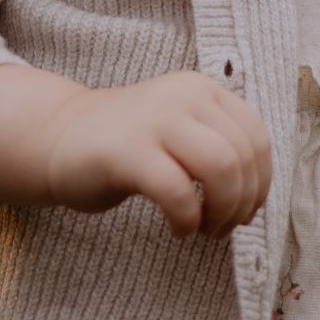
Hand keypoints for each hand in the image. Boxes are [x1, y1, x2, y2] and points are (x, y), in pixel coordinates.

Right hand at [0, 62, 271, 238]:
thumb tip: (256, 196)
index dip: (261, 183)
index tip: (246, 212)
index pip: (256, 137)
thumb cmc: (128, 146)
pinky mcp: (128, 150)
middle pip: (243, 157)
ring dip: (222, 212)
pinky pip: (179, 192)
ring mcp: (155, 119)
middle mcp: (184, 95)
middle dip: (242, 203)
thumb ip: (218, 147)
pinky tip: (178, 230)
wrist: (57, 138)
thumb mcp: (182, 132)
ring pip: (222, 169)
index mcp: (202, 89)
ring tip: (204, 230)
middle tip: (222, 228)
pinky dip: (187, 220)